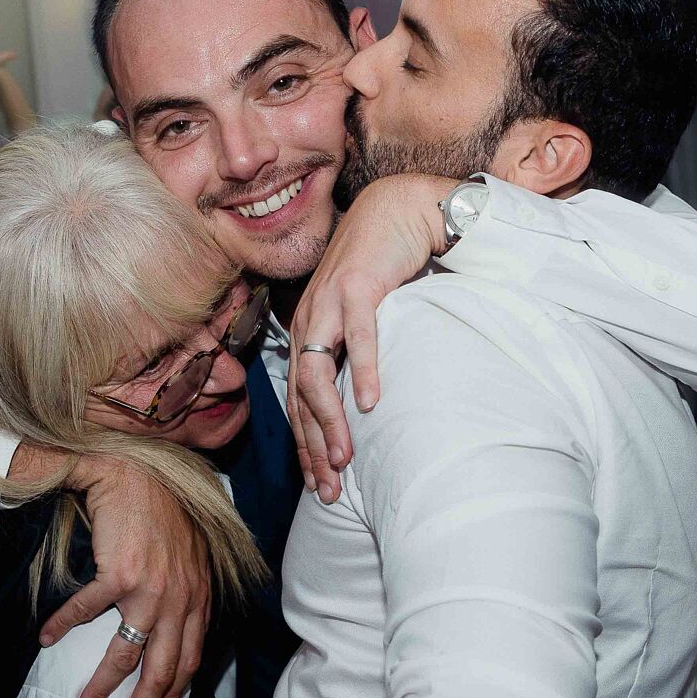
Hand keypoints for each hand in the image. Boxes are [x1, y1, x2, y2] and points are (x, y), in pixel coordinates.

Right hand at [38, 454, 210, 697]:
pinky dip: (64, 628)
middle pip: (164, 672)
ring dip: (102, 688)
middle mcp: (180, 600)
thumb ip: (182, 592)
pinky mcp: (122, 573)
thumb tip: (167, 625)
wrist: (141, 472)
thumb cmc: (162, 513)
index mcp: (198, 599)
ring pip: (126, 656)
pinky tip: (48, 639)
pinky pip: (88, 612)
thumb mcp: (187, 558)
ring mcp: (152, 589)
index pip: (191, 660)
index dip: (175, 693)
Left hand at [286, 173, 450, 500]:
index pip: (296, 400)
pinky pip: (359, 337)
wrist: (400, 208)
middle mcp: (309, 320)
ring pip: (318, 374)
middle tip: (329, 489)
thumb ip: (353, 352)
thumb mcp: (361, 315)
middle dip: (312, 449)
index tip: (320, 484)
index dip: (305, 446)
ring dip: (331, 421)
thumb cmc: (384, 264)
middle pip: (299, 397)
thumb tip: (360, 401)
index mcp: (307, 330)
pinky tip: (370, 403)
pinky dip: (363, 371)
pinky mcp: (359, 287)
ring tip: (346, 457)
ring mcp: (330, 304)